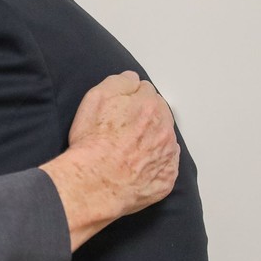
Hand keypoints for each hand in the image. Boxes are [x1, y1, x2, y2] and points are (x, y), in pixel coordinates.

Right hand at [41, 71, 179, 249]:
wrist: (95, 181)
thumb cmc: (93, 142)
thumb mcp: (97, 97)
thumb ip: (120, 82)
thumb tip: (131, 79)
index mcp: (150, 106)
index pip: (146, 92)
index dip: (131, 99)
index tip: (121, 108)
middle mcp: (164, 129)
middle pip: (159, 115)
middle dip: (145, 118)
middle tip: (123, 129)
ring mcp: (167, 155)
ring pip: (164, 140)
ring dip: (152, 140)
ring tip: (128, 149)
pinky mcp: (166, 179)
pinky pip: (165, 166)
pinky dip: (154, 164)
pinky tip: (135, 166)